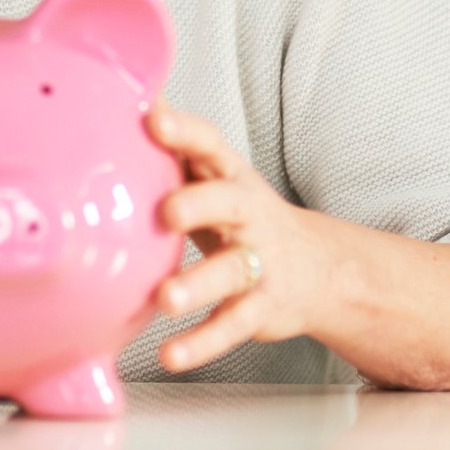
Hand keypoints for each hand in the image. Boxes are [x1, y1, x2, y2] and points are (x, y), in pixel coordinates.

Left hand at [144, 95, 336, 372]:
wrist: (320, 269)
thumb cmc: (242, 215)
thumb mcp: (215, 177)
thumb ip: (175, 147)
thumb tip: (129, 94)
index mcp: (230, 177)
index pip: (211, 145)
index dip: (185, 132)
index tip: (153, 118)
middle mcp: (249, 215)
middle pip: (228, 203)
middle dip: (198, 205)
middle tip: (165, 213)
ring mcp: (259, 263)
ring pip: (230, 272)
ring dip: (197, 285)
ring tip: (164, 299)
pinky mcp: (261, 308)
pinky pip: (231, 326)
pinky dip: (201, 343)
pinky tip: (169, 355)